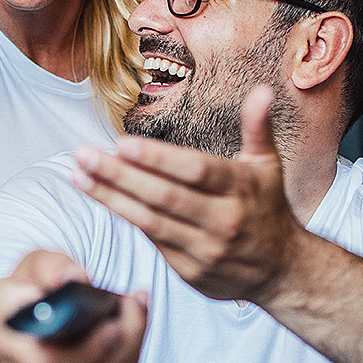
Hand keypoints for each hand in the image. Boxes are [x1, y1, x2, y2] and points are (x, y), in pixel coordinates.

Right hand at [0, 250, 147, 362]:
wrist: (14, 335)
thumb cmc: (29, 296)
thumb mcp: (33, 267)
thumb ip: (53, 266)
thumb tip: (75, 278)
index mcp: (4, 334)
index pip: (43, 356)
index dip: (87, 347)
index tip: (113, 320)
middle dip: (124, 338)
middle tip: (133, 305)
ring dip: (132, 346)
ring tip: (134, 313)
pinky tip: (129, 339)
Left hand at [72, 86, 304, 303]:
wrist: (283, 271)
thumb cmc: (268, 208)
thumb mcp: (268, 166)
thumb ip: (258, 127)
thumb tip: (262, 90)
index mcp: (241, 189)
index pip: (195, 170)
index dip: (157, 158)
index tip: (122, 144)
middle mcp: (224, 220)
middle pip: (164, 196)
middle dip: (119, 175)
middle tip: (84, 155)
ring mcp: (206, 250)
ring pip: (151, 221)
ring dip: (111, 198)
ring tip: (79, 176)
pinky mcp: (191, 272)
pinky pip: (153, 240)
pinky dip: (126, 218)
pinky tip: (102, 197)